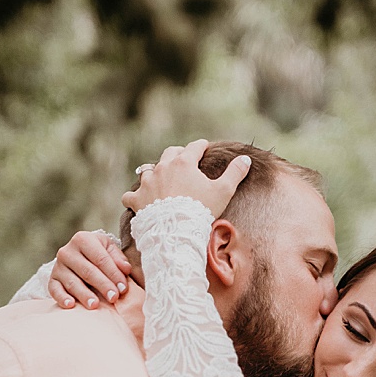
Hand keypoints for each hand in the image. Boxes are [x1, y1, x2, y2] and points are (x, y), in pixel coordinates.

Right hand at [48, 232, 133, 309]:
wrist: (78, 257)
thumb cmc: (98, 254)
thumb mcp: (109, 250)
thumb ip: (118, 259)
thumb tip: (126, 269)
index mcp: (83, 239)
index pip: (100, 258)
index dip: (113, 274)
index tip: (123, 288)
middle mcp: (67, 251)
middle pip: (87, 271)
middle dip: (102, 285)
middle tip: (113, 298)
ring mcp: (58, 266)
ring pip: (73, 283)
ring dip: (84, 295)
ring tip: (95, 305)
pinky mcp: (52, 280)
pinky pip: (55, 290)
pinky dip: (62, 298)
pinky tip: (71, 305)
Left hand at [121, 140, 250, 220]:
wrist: (176, 230)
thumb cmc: (201, 209)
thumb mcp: (223, 190)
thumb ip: (235, 173)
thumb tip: (245, 159)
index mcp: (184, 163)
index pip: (194, 147)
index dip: (201, 146)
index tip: (204, 146)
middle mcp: (162, 168)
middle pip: (169, 153)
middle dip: (178, 154)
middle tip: (183, 158)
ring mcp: (147, 183)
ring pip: (148, 170)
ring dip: (154, 172)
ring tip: (159, 177)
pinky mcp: (136, 199)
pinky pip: (130, 194)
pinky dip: (134, 196)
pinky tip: (136, 199)